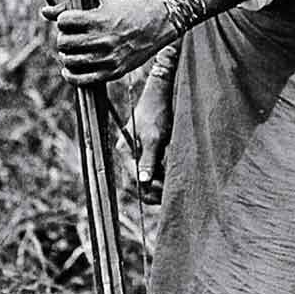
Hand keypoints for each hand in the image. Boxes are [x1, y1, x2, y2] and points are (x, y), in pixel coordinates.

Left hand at [42, 0, 173, 84]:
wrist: (156, 24)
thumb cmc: (126, 11)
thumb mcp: (101, 3)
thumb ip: (70, 8)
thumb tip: (43, 12)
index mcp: (99, 19)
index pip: (64, 21)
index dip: (64, 21)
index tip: (70, 22)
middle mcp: (103, 39)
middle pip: (64, 42)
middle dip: (64, 38)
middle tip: (71, 37)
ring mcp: (108, 57)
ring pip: (70, 60)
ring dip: (66, 56)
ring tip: (71, 52)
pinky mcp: (114, 71)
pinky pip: (83, 79)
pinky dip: (71, 76)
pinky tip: (69, 70)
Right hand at [121, 75, 174, 203]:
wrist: (160, 96)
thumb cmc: (157, 114)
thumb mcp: (154, 138)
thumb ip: (148, 159)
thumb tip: (143, 181)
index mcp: (125, 150)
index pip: (132, 179)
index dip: (147, 189)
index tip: (163, 193)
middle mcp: (127, 153)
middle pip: (134, 183)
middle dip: (149, 192)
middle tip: (167, 197)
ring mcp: (136, 153)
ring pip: (142, 179)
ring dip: (155, 186)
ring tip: (170, 189)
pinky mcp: (145, 151)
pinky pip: (149, 171)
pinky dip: (159, 178)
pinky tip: (169, 178)